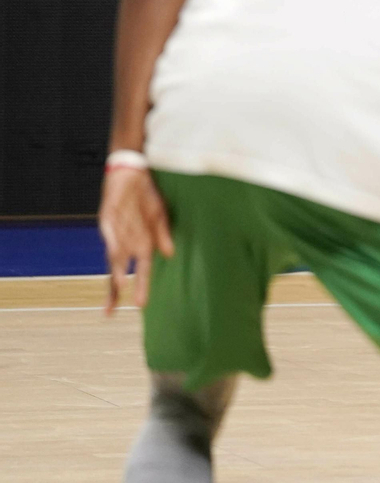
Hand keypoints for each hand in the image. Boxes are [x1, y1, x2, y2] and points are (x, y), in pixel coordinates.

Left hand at [99, 164, 173, 314]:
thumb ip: (163, 234)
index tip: (139, 306)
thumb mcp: (160, 215)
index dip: (137, 287)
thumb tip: (169, 253)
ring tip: (119, 285)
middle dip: (115, 290)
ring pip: (114, 255)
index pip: (138, 270)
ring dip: (116, 270)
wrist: (132, 171)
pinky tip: (116, 255)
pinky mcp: (108, 216)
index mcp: (140, 242)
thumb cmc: (146, 195)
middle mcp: (125, 240)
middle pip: (119, 270)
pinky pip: (111, 231)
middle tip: (112, 312)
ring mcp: (115, 230)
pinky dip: (114, 243)